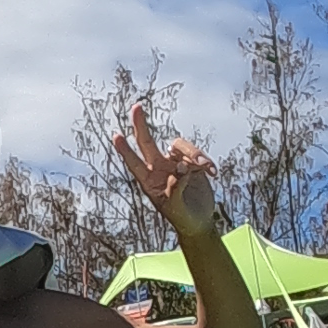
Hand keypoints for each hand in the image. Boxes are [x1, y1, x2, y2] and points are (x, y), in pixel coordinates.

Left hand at [109, 101, 220, 239]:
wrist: (199, 221)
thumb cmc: (182, 218)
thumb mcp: (176, 208)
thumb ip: (175, 189)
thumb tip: (180, 169)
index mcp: (149, 181)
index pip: (134, 163)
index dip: (125, 150)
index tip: (116, 136)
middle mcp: (159, 168)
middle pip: (147, 142)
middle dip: (141, 124)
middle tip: (136, 107)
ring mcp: (175, 163)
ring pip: (179, 146)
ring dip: (193, 154)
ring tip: (204, 167)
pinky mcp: (192, 163)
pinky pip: (197, 153)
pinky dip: (205, 161)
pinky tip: (212, 172)